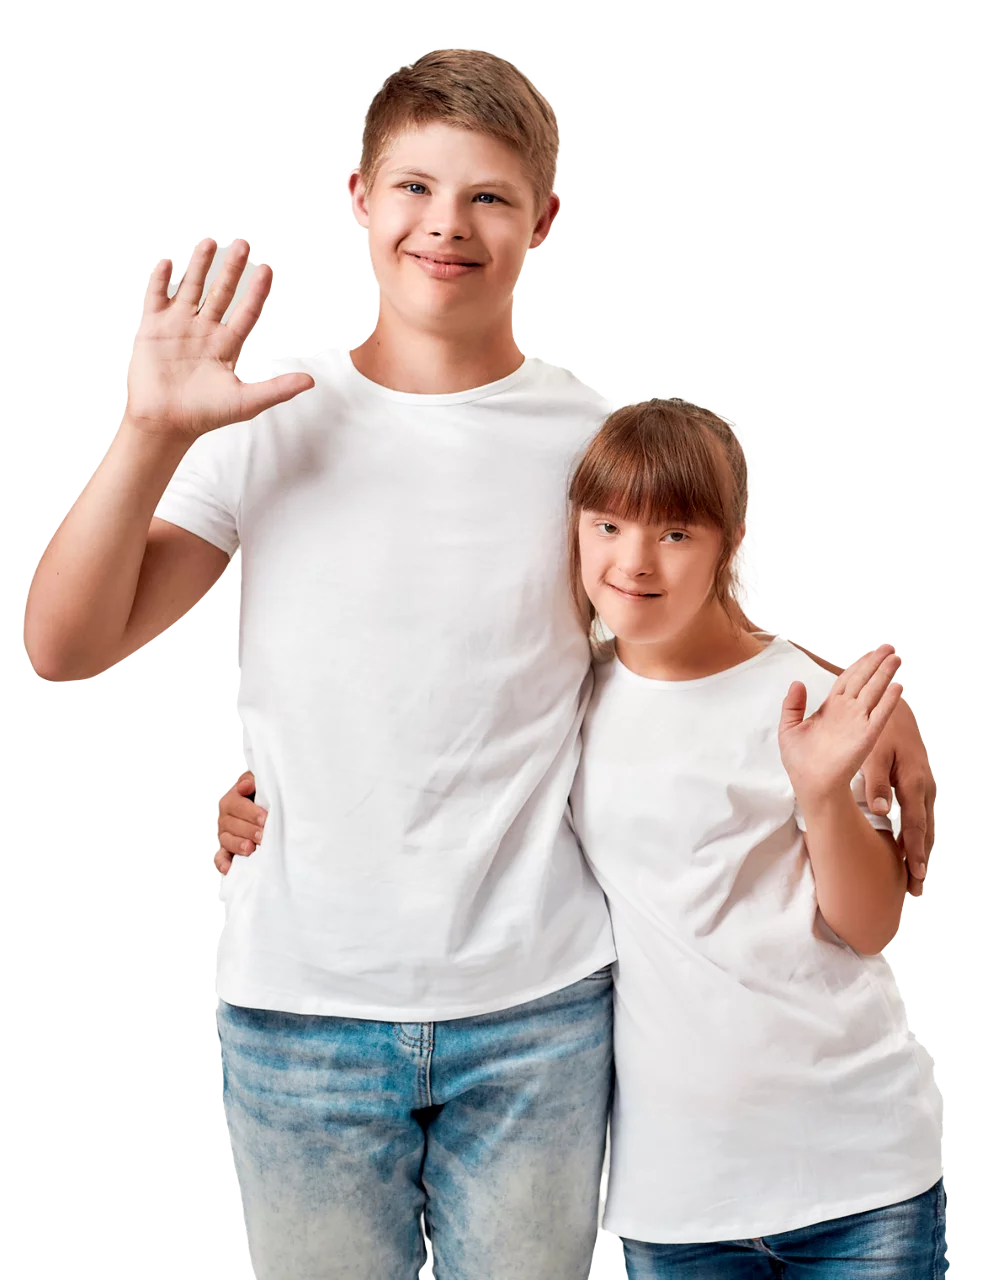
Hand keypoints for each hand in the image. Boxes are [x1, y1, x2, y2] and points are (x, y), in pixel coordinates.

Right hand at [125, 238, 313, 439]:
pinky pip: (156, 297)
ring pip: (191, 288)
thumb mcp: (246, 402)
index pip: (247, 311)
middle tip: (243, 242)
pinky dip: (160, 279)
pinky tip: (168, 262)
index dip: (258, 291)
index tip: (268, 268)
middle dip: (232, 268)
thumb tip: (311, 381)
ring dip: (199, 265)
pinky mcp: (152, 328)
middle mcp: (205, 331)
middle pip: (221, 292)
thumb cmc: (205, 416)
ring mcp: (178, 327)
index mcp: (228, 345)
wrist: (164, 424)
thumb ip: (277, 388)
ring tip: (210, 240)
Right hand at [214, 770, 264, 874]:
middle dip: (248, 830)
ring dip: (238, 845)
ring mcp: (224, 834)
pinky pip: (220, 857)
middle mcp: (225, 817)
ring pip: (226, 840)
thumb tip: (245, 786)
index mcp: (231, 799)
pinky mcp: (227, 850)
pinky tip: (228, 869)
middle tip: (263, 835)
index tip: (265, 818)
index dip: (250, 812)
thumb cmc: (262, 793)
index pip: (235, 805)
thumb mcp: (257, 781)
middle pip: (232, 824)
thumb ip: (250, 780)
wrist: (266, 806)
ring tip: (251, 849)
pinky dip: (222, 863)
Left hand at [779, 644, 903, 811]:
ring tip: (897, 657)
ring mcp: (858, 722)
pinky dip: (889, 701)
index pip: (847, 679)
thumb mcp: (790, 728)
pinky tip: (898, 686)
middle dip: (877, 662)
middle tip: (890, 645)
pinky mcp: (866, 736)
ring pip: (874, 692)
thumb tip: (797, 682)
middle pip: (864, 680)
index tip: (870, 651)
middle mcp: (847, 712)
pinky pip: (879, 715)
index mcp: (831, 708)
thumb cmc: (800, 761)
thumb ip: (793, 705)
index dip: (859, 664)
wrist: (810, 785)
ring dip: (886, 674)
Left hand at [861, 698, 936, 897]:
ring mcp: (926, 786)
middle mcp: (925, 787)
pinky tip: (913, 850)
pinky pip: (923, 816)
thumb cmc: (881, 729)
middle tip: (917, 890)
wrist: (894, 708)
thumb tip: (879, 811)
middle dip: (922, 862)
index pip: (915, 825)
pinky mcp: (922, 784)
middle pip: (926, 833)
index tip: (915, 876)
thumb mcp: (874, 752)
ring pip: (927, 826)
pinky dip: (920, 836)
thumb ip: (876, 782)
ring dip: (922, 852)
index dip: (914, 852)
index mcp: (913, 781)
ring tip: (916, 879)